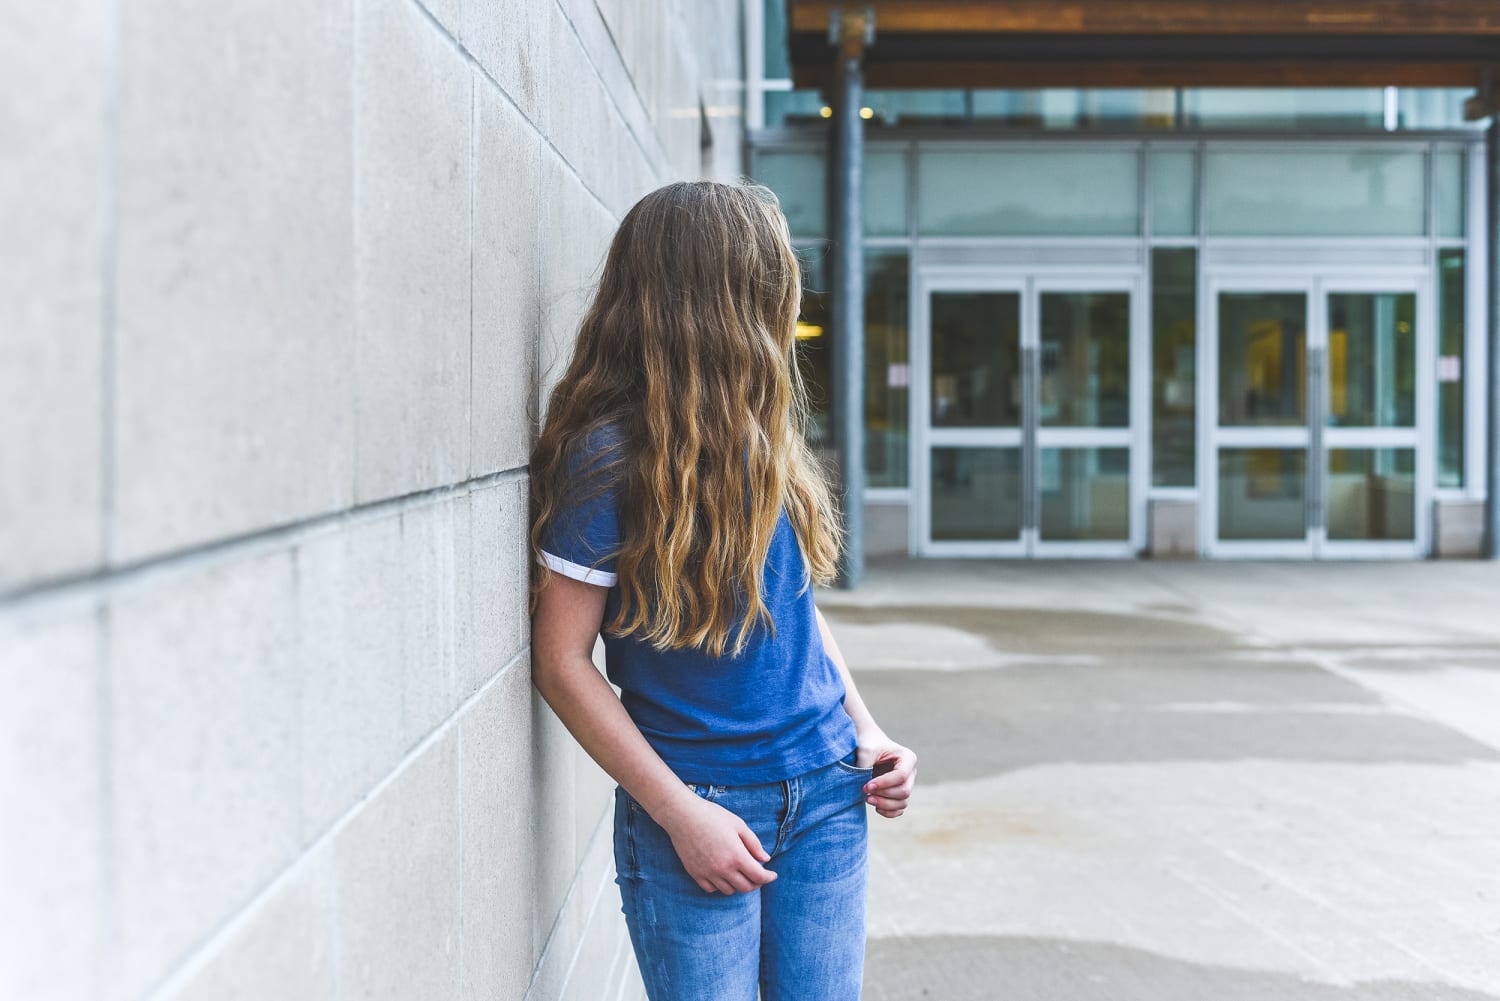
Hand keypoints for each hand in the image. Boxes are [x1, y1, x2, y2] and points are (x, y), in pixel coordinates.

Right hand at [658, 794, 777, 894]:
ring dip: (738, 885)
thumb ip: (754, 844)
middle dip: (756, 883)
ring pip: (729, 891)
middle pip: (745, 887)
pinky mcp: (695, 874)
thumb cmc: (712, 816)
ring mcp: (708, 873)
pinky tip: (722, 875)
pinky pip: (711, 889)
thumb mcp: (738, 825)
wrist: (683, 816)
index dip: (769, 878)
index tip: (773, 875)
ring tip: (740, 873)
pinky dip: (720, 885)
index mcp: (737, 856)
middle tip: (758, 874)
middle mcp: (723, 869)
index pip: (758, 876)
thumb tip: (766, 859)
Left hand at [856, 730, 916, 818]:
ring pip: (902, 802)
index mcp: (907, 758)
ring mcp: (906, 784)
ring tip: (868, 799)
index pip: (901, 776)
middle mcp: (910, 772)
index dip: (884, 784)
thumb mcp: (866, 749)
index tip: (866, 786)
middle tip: (865, 791)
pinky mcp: (898, 794)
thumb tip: (866, 787)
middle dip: (884, 795)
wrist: (866, 743)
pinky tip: (875, 807)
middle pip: (904, 791)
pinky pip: (899, 809)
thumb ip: (866, 764)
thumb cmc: (867, 743)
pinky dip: (888, 812)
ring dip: (885, 805)